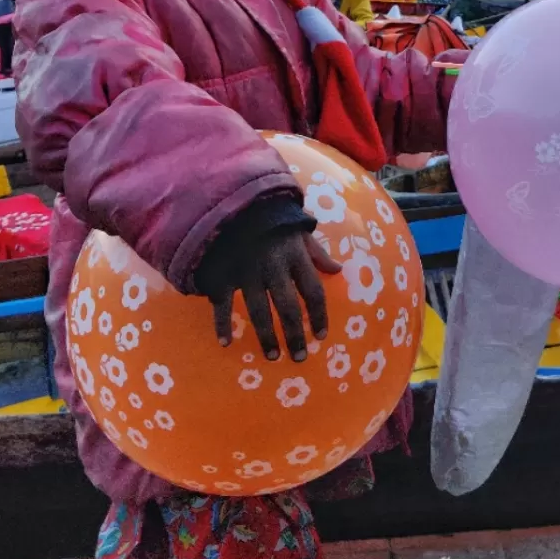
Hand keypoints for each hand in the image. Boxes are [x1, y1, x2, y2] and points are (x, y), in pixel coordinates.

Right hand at [196, 225, 341, 361]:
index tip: (320, 336)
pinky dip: (222, 324)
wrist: (230, 200)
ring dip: (267, 337)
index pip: (313, 291)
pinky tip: (225, 342)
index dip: (318, 316)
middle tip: (299, 357)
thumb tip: (338, 270)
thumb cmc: (269, 217)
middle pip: (288, 308)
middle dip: (294, 335)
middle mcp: (273, 266)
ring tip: (273, 356)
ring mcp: (246, 272)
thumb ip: (316, 251)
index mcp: (294, 254)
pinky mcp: (221, 273)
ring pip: (259, 312)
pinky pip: (222, 304)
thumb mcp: (297, 229)